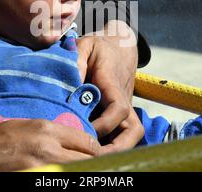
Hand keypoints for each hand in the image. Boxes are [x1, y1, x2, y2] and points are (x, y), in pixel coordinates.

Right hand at [0, 119, 100, 170]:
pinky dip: (65, 176)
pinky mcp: (36, 180)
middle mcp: (48, 149)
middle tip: (95, 165)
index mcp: (47, 130)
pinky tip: (62, 174)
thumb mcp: (26, 125)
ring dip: (82, 170)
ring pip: (78, 171)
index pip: (87, 141)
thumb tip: (73, 139)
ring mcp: (43, 168)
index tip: (96, 153)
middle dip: (94, 162)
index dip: (95, 149)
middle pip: (88, 159)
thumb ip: (52, 132)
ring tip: (81, 170)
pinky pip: (60, 180)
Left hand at [76, 20, 143, 153]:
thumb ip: (76, 59)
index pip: (118, 108)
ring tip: (92, 157)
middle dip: (118, 147)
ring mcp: (124, 107)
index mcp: (112, 84)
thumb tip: (68, 83)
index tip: (86, 131)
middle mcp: (123, 99)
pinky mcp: (121, 113)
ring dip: (117, 148)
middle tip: (93, 156)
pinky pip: (122, 133)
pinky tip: (91, 147)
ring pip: (131, 135)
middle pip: (133, 130)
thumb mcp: (85, 45)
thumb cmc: (99, 47)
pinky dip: (111, 144)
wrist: (119, 46)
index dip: (105, 124)